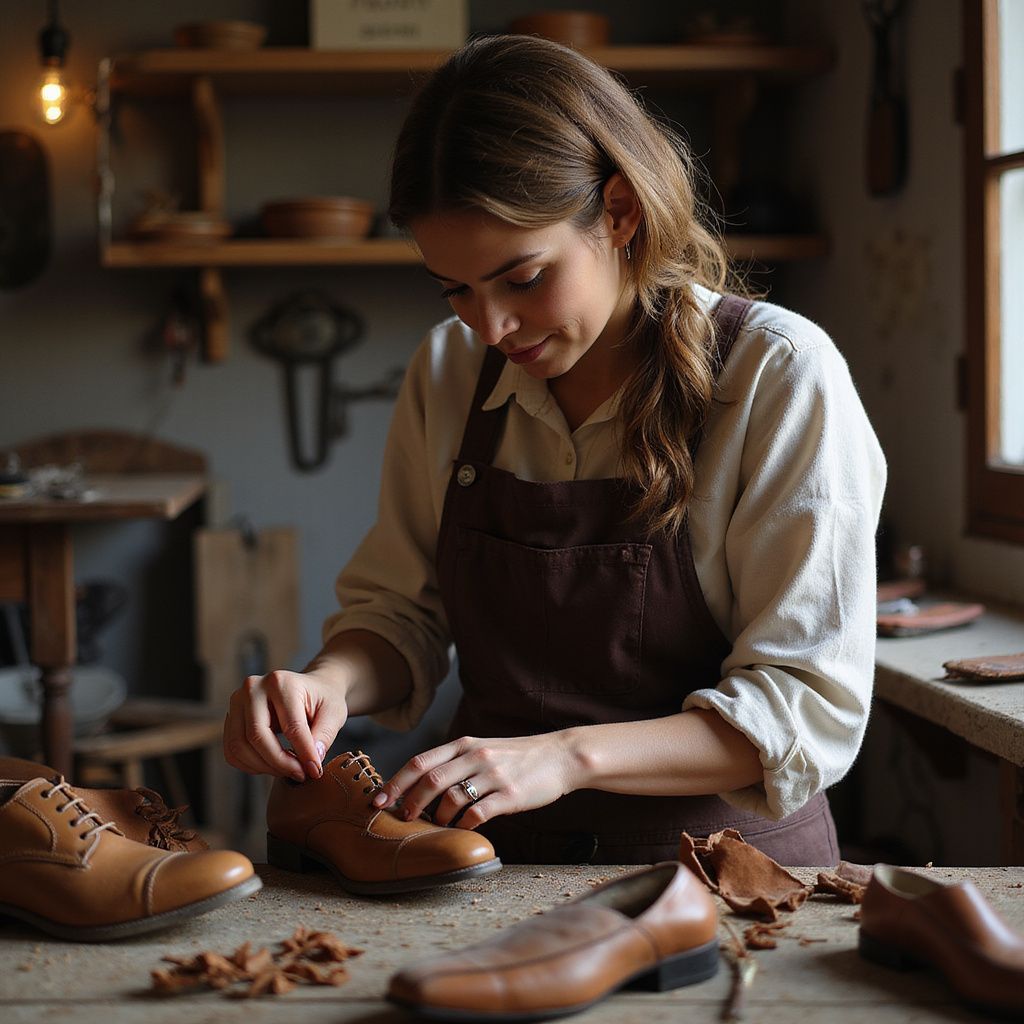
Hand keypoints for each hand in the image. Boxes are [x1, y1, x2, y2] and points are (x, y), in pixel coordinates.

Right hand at [223, 669, 347, 782]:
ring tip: (288, 770)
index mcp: (281, 682)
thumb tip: (312, 763)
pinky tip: (272, 765)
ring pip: (239, 747)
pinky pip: (232, 751)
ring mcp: (237, 702)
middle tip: (300, 774)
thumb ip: (324, 736)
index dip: (303, 753)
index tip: (315, 770)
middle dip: (279, 763)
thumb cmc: (322, 699)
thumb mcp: (333, 713)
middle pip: (256, 736)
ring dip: (264, 767)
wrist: (311, 688)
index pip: (290, 726)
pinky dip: (250, 765)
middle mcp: (253, 688)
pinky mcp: (231, 717)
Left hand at [372, 733, 578, 828]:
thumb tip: (421, 785)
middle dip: (408, 803)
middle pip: (429, 781)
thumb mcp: (483, 750)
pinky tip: (462, 830)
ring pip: (450, 799)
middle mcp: (475, 756)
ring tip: (435, 825)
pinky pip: (477, 814)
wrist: (560, 756)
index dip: (395, 783)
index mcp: (464, 744)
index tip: (377, 800)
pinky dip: (463, 826)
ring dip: (437, 817)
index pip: (420, 762)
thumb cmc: (518, 757)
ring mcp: (493, 775)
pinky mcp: (510, 795)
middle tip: (401, 819)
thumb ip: (455, 762)